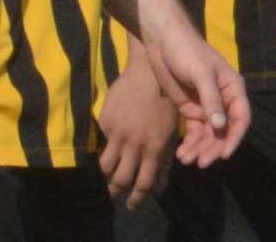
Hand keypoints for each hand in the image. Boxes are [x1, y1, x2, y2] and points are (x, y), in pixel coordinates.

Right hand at [99, 54, 179, 209]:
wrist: (148, 71)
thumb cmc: (167, 100)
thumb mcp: (171, 129)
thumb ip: (165, 157)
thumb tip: (160, 184)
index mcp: (155, 146)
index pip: (144, 183)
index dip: (138, 198)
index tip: (133, 205)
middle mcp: (135, 143)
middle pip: (120, 179)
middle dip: (117, 192)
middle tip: (116, 196)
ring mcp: (118, 133)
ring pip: (106, 166)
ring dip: (107, 175)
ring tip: (108, 177)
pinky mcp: (106, 122)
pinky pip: (104, 143)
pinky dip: (108, 148)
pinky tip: (112, 146)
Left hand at [141, 12, 249, 166]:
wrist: (163, 42)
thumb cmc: (187, 51)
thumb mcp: (200, 73)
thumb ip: (211, 99)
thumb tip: (220, 125)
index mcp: (232, 89)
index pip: (240, 118)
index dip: (235, 138)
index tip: (224, 155)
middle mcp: (223, 101)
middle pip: (223, 131)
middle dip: (213, 148)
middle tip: (200, 163)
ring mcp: (206, 107)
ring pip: (208, 135)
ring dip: (200, 149)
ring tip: (186, 159)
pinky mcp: (191, 110)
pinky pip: (194, 132)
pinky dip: (190, 144)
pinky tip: (181, 154)